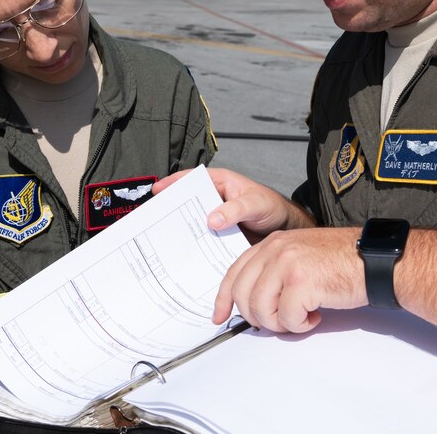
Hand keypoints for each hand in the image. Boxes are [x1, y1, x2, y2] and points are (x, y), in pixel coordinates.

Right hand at [154, 167, 313, 242]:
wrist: (286, 230)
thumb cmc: (273, 208)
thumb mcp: (256, 203)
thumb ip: (236, 209)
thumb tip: (212, 219)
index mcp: (220, 183)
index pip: (191, 179)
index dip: (173, 183)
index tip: (157, 190)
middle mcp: (214, 200)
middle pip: (186, 203)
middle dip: (169, 210)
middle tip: (150, 219)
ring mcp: (215, 219)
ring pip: (192, 223)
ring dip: (179, 231)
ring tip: (161, 240)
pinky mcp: (218, 237)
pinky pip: (202, 240)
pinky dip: (193, 246)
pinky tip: (184, 256)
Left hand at [214, 227, 364, 332]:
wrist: (374, 260)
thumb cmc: (343, 262)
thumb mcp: (299, 257)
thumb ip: (273, 272)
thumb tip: (253, 303)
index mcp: (272, 243)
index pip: (234, 272)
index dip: (224, 299)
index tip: (220, 316)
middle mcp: (276, 249)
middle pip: (243, 295)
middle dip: (257, 317)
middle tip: (280, 320)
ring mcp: (287, 264)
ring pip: (260, 310)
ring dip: (280, 323)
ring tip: (300, 316)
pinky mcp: (302, 282)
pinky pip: (286, 319)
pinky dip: (300, 325)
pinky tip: (315, 315)